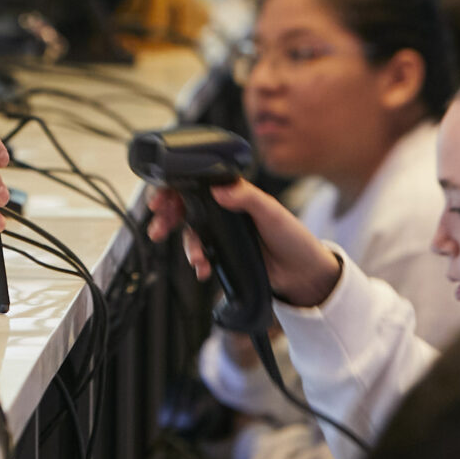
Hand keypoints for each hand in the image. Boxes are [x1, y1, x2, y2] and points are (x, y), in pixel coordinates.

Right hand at [144, 178, 341, 306]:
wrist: (301, 274)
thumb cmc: (292, 237)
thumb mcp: (271, 212)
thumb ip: (246, 197)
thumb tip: (219, 189)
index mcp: (234, 193)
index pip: (197, 185)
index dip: (174, 189)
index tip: (161, 199)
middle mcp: (224, 210)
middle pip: (185, 209)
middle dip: (167, 218)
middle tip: (158, 228)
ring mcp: (222, 233)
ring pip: (191, 234)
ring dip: (187, 246)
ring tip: (196, 258)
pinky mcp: (222, 253)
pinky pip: (201, 255)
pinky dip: (198, 263)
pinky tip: (203, 270)